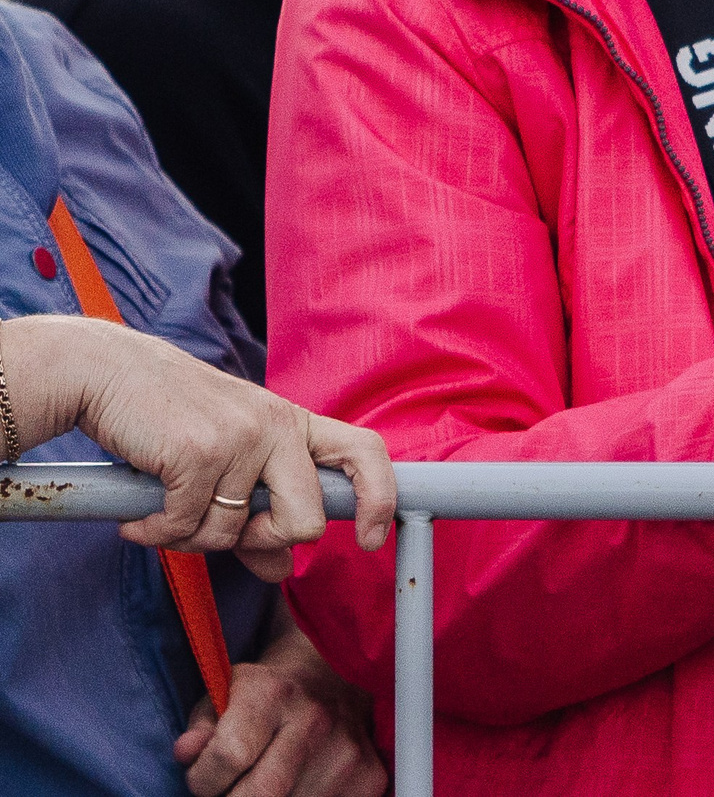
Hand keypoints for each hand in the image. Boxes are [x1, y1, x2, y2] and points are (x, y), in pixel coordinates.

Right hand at [2, 316, 396, 579]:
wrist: (103, 373)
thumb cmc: (168, 417)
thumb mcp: (226, 456)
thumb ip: (257, 513)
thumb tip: (281, 570)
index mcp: (293, 423)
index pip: (365, 452)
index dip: (379, 498)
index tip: (371, 540)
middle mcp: (276, 426)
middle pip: (306, 519)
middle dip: (265, 542)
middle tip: (223, 530)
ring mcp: (240, 438)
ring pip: (233, 534)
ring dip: (191, 538)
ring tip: (164, 510)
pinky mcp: (197, 454)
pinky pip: (184, 528)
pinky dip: (155, 533)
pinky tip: (137, 515)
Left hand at [173, 619, 382, 795]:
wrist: (333, 678)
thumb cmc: (267, 694)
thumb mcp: (224, 695)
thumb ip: (201, 726)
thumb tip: (187, 752)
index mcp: (272, 694)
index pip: (230, 755)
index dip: (204, 781)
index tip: (204, 781)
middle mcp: (315, 720)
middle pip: (260, 796)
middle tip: (233, 792)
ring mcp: (347, 751)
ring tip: (267, 786)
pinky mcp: (370, 777)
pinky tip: (299, 789)